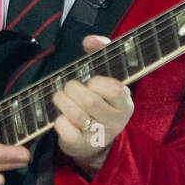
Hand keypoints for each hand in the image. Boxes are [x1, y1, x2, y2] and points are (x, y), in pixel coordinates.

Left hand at [53, 35, 133, 177]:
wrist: (96, 140)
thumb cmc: (100, 101)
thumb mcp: (105, 77)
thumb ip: (101, 52)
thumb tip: (90, 39)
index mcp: (125, 103)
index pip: (115, 89)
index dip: (97, 82)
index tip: (92, 83)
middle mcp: (115, 121)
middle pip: (89, 101)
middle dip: (72, 89)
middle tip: (69, 88)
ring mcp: (98, 136)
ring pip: (75, 114)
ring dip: (61, 101)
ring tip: (60, 98)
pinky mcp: (80, 146)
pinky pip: (64, 129)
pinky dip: (58, 121)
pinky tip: (62, 118)